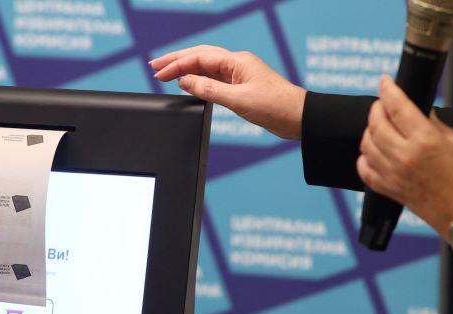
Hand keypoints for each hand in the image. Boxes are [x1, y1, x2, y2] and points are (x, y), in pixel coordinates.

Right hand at [150, 45, 305, 139]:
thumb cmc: (276, 106)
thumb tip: (185, 81)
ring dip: (185, 68)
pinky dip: (197, 80)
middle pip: (200, 56)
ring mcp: (239, 75)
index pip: (199, 58)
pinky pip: (213, 78)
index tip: (158, 74)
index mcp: (237, 61)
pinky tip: (188, 83)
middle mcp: (237, 64)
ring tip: (166, 72)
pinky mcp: (240, 87)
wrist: (298, 117)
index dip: (176, 65)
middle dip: (176, 60)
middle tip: (155, 66)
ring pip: (206, 66)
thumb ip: (209, 90)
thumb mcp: (238, 100)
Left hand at [359, 75, 452, 267]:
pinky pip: (364, 170)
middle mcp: (404, 157)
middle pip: (376, 124)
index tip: (385, 81)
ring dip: (369, 132)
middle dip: (376, 109)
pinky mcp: (389, 190)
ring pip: (365, 146)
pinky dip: (364, 158)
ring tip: (379, 126)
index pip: (397, 107)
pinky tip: (372, 152)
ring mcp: (393, 175)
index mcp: (425, 141)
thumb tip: (422, 111)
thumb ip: (436, 126)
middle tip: (382, 103)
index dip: (388, 90)